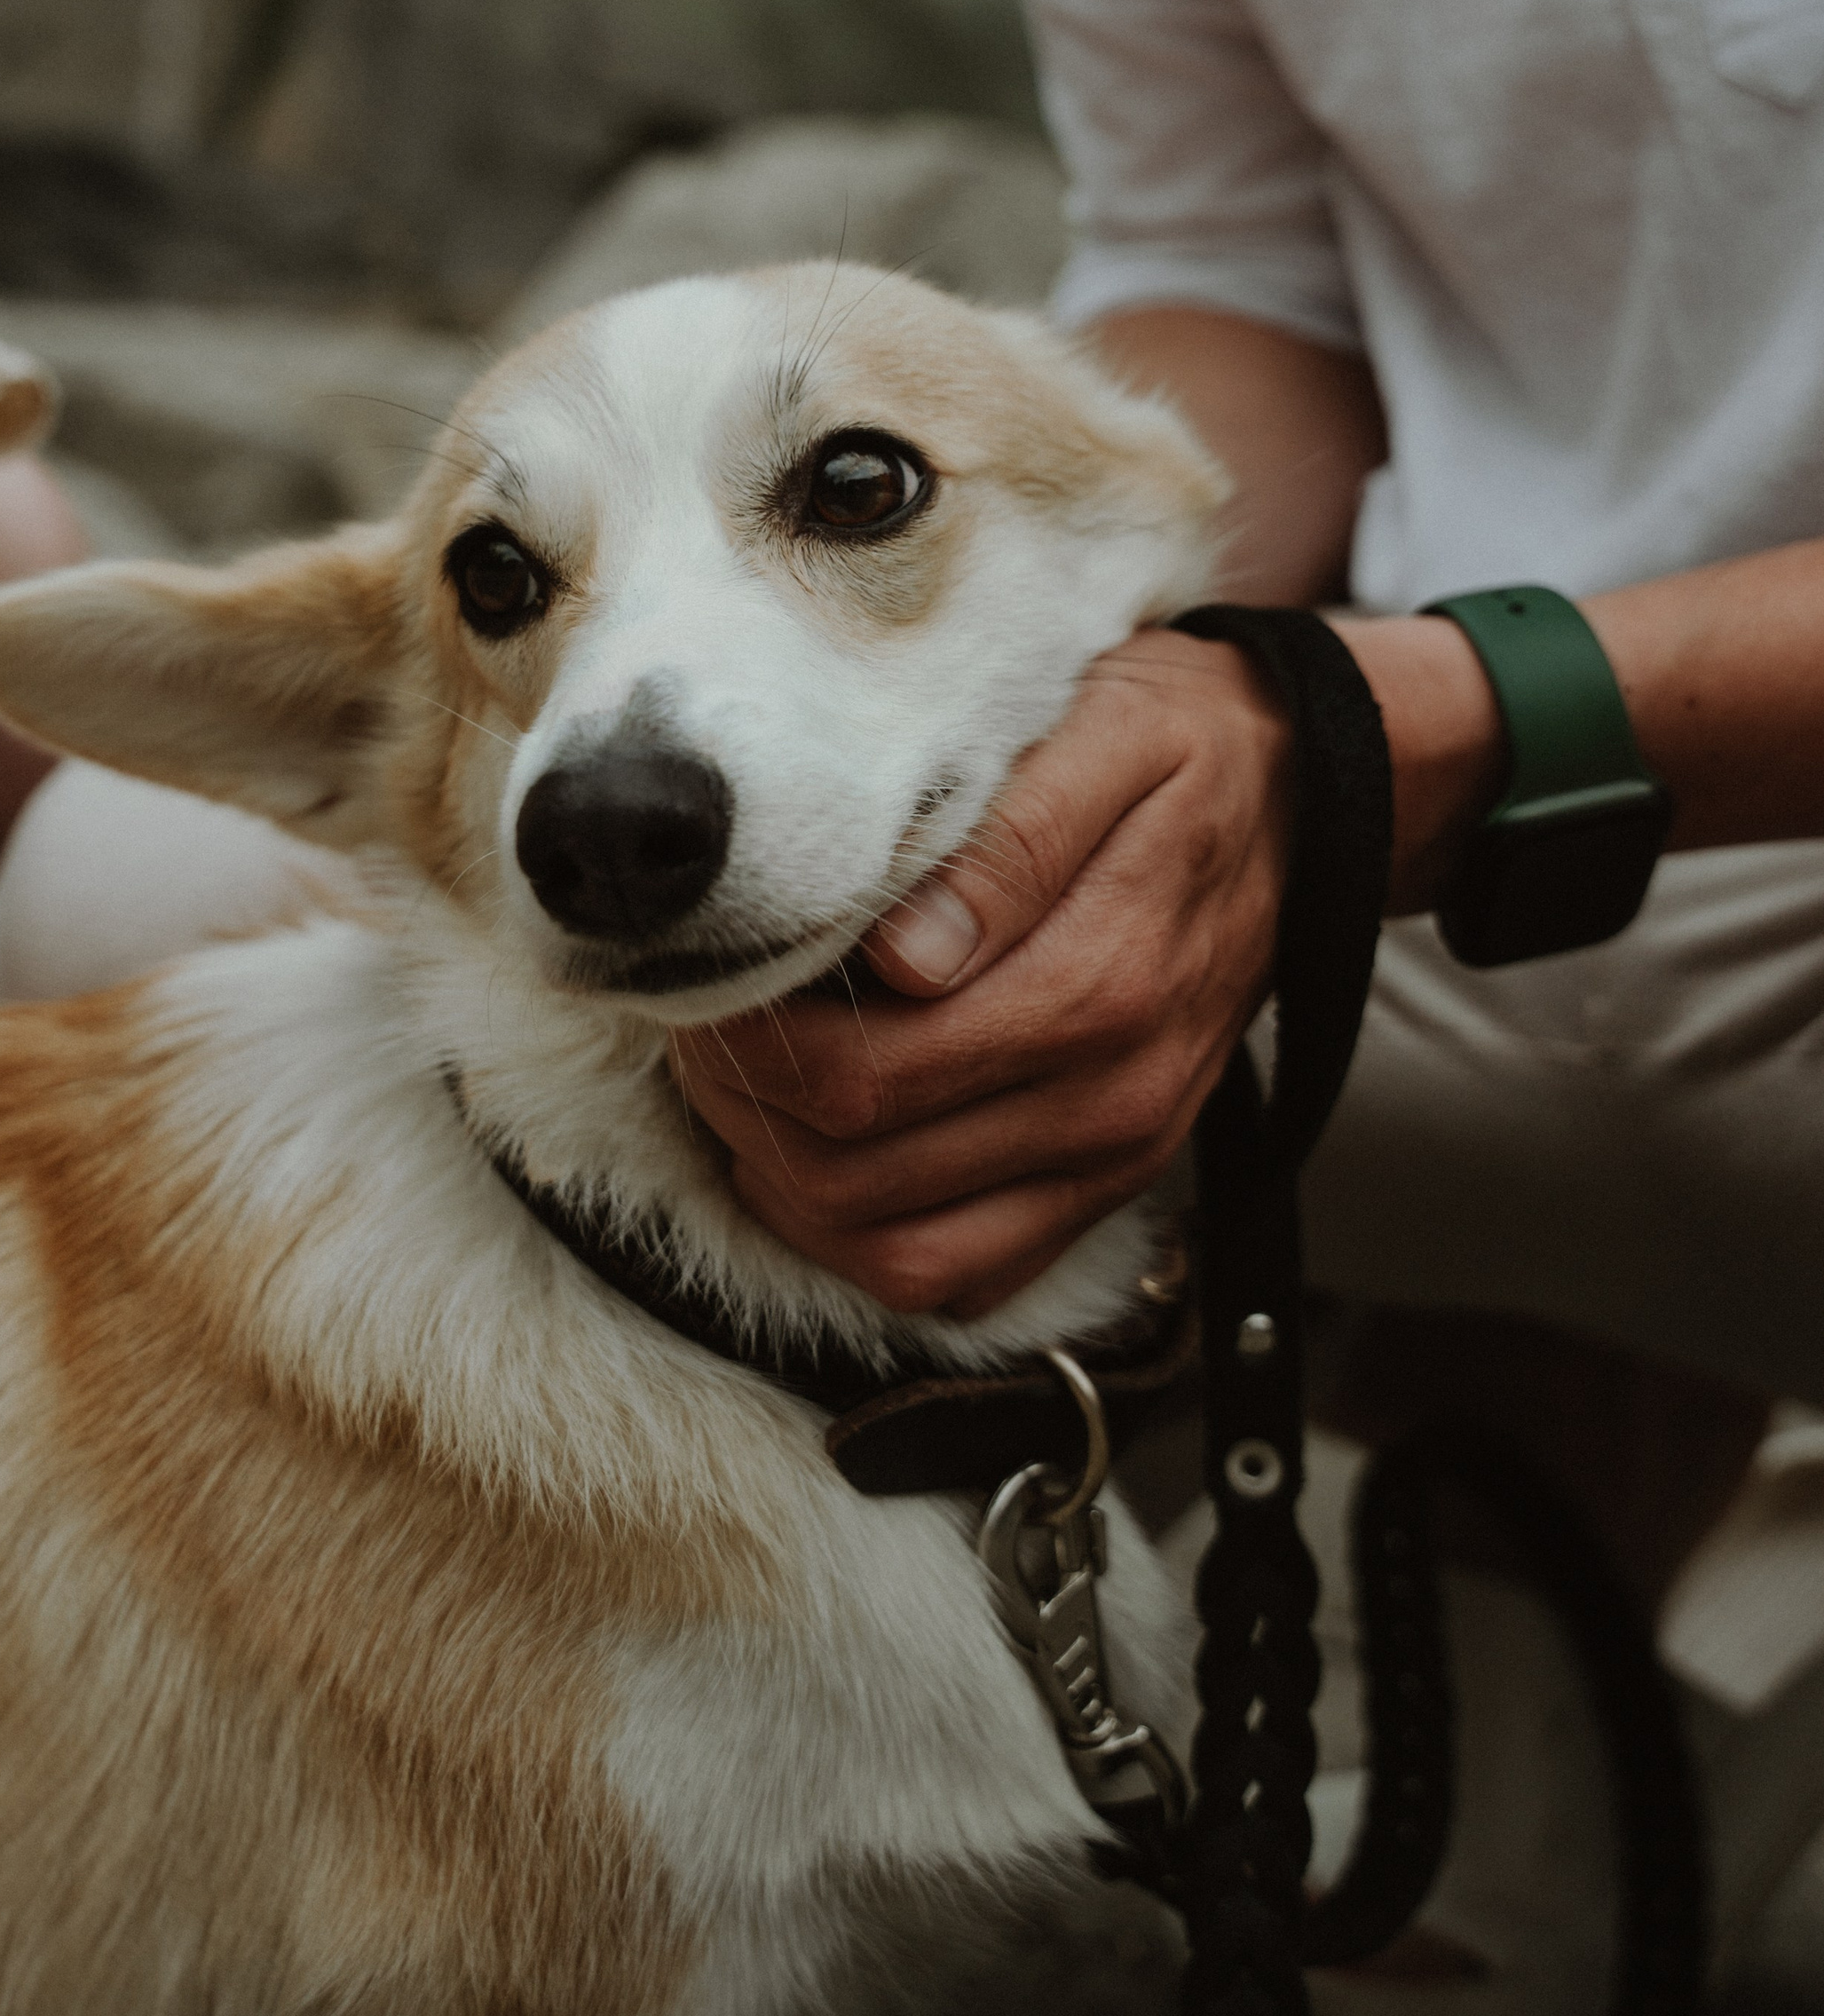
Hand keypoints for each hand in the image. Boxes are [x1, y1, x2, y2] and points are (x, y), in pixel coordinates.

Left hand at [675, 629, 1293, 1317]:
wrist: (1304, 798)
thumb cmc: (1178, 744)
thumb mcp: (1105, 734)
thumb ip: (1009, 842)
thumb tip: (904, 952)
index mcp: (1102, 982)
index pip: (864, 1072)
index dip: (752, 1038)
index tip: (716, 968)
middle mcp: (1111, 1096)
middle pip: (855, 1169)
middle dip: (746, 1103)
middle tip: (711, 1018)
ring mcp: (1111, 1157)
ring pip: (893, 1252)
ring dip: (787, 1185)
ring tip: (752, 1085)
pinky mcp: (1105, 1188)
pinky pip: (959, 1280)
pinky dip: (865, 1241)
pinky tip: (827, 1152)